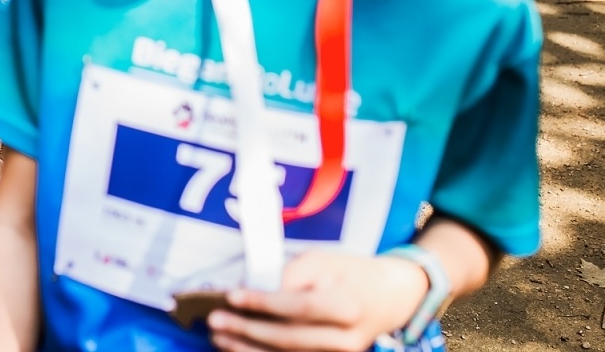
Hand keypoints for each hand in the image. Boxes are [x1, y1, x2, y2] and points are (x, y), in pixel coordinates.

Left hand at [206, 251, 427, 351]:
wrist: (388, 296)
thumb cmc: (349, 273)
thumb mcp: (322, 261)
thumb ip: (289, 276)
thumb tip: (250, 290)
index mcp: (346, 305)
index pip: (299, 306)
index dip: (263, 303)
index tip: (232, 295)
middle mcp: (346, 338)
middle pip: (290, 338)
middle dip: (248, 331)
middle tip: (216, 321)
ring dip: (249, 349)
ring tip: (220, 338)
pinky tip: (241, 349)